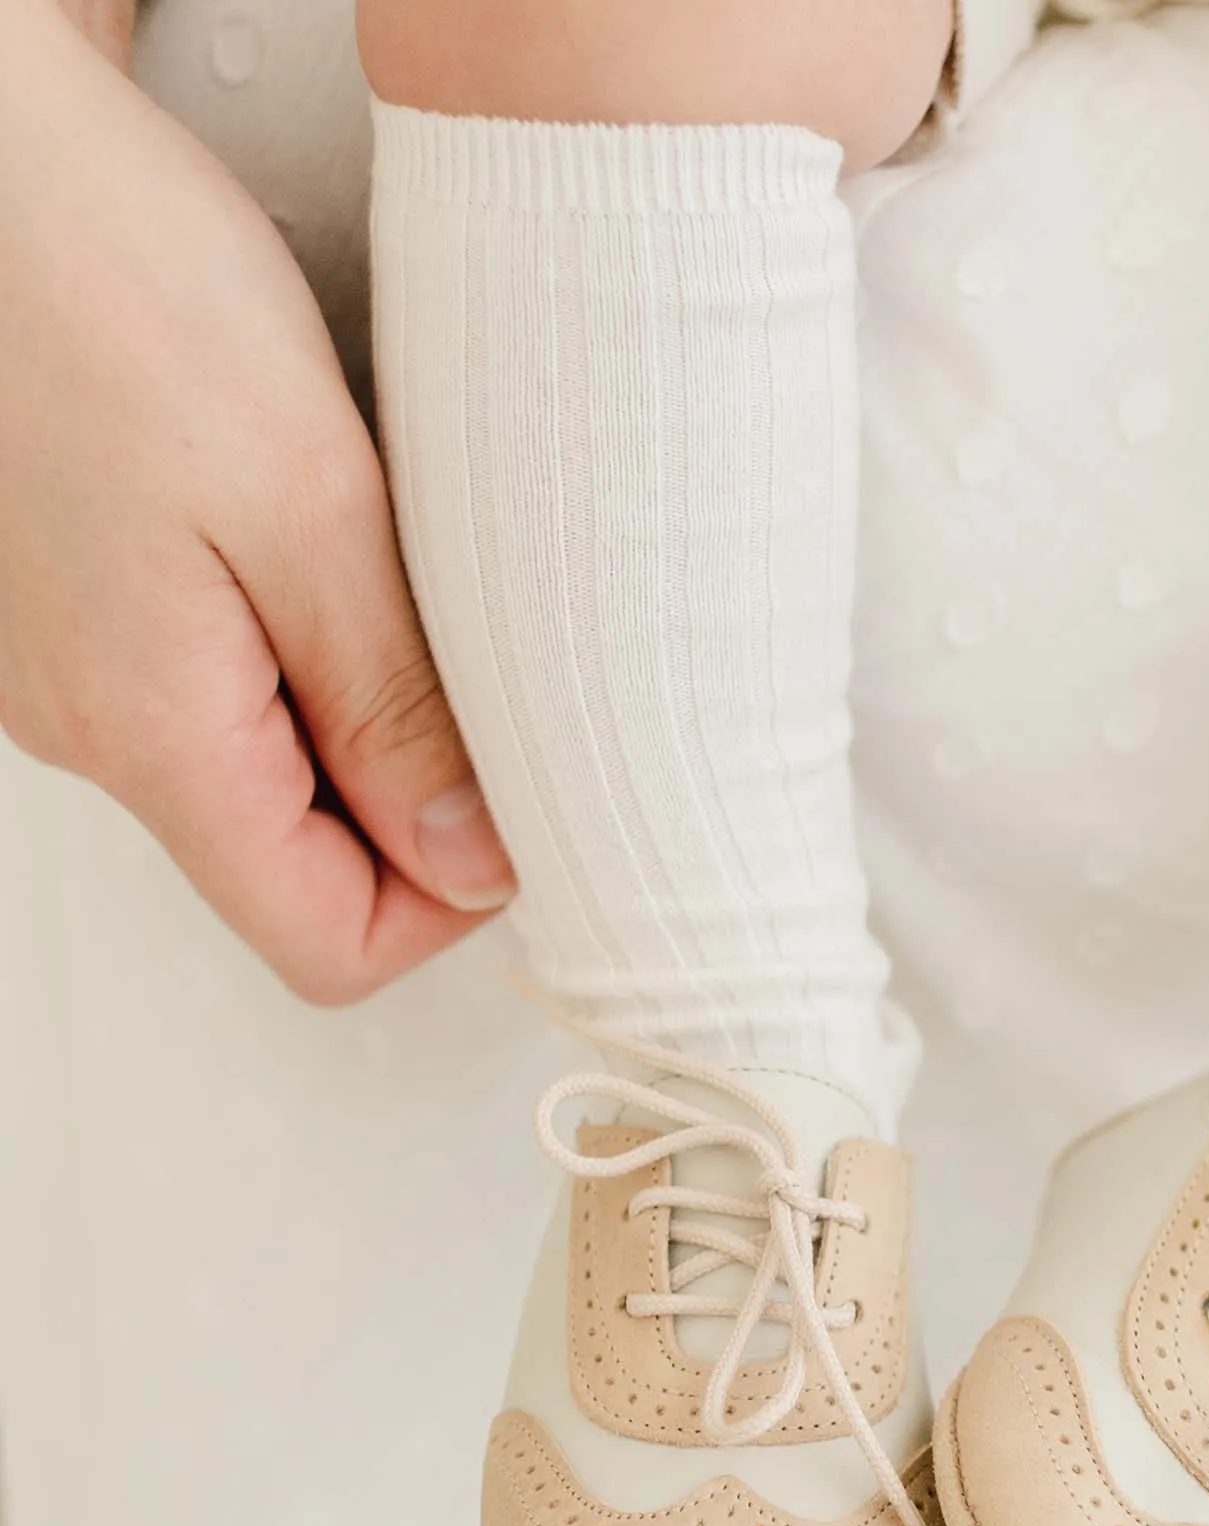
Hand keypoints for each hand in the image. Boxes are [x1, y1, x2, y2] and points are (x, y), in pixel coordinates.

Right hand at [0, 2, 514, 1003]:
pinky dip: (302, 653)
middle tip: (482, 671)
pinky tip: (329, 552)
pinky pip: (220, 692)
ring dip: (364, 720)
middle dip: (417, 808)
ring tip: (400, 589)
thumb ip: (393, 709)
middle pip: (302, 872)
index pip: (330, 947)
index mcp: (156, 736)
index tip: (520, 801)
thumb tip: (472, 862)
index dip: (448, 903)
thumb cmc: (104, 282)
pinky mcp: (78, 607)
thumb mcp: (307, 507)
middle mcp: (97, 731)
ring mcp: (76, 673)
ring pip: (267, 779)